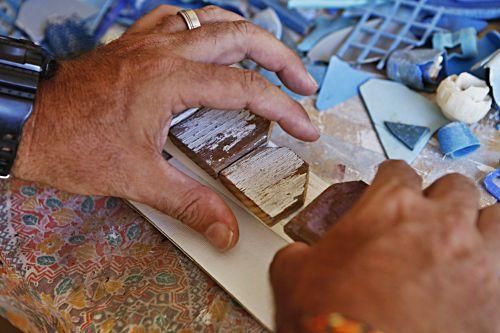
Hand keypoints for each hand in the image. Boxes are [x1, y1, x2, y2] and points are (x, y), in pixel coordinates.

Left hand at [12, 5, 318, 250]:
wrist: (27, 124)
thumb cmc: (73, 146)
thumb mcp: (137, 179)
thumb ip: (189, 203)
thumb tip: (224, 231)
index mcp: (169, 79)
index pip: (246, 87)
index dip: (284, 108)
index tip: (304, 126)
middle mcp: (163, 51)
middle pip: (240, 34)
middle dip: (281, 57)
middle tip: (303, 82)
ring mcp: (147, 42)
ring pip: (211, 17)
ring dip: (247, 34)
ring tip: (268, 57)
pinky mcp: (133, 44)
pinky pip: (177, 18)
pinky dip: (203, 26)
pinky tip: (208, 42)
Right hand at [271, 160, 499, 332]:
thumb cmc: (330, 322)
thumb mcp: (293, 275)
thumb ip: (301, 252)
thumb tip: (299, 255)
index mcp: (389, 209)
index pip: (397, 171)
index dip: (391, 178)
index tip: (391, 186)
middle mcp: (439, 225)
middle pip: (453, 187)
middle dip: (439, 198)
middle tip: (426, 216)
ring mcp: (476, 260)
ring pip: (495, 217)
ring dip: (480, 224)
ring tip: (465, 239)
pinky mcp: (497, 298)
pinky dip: (493, 266)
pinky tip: (476, 278)